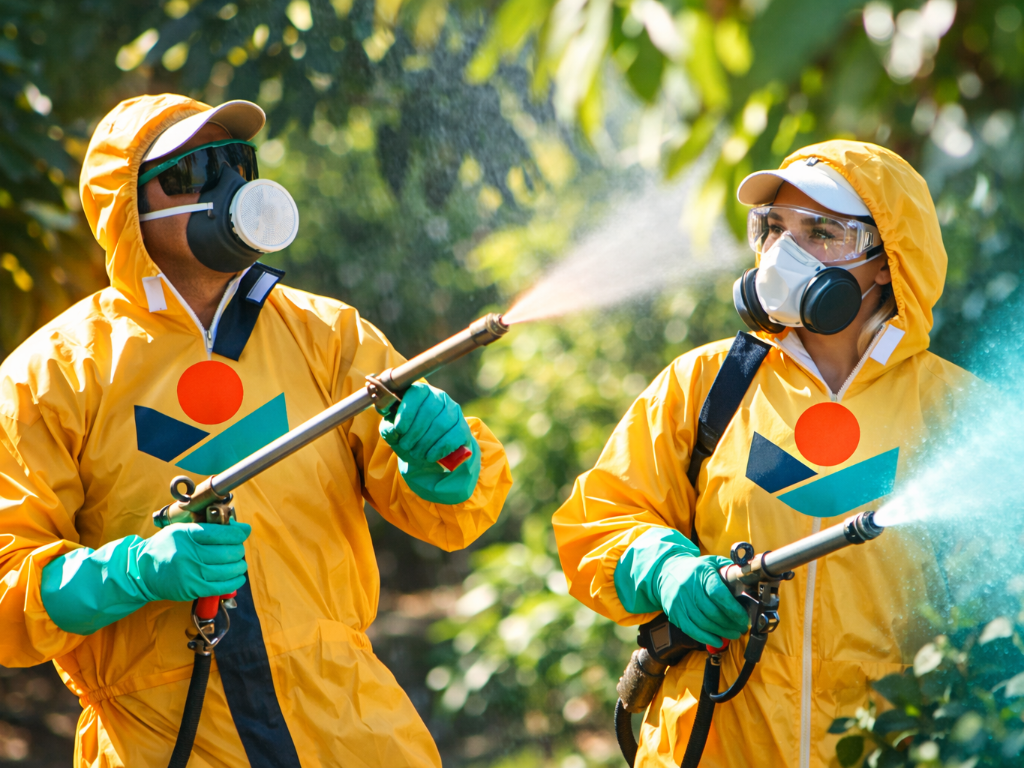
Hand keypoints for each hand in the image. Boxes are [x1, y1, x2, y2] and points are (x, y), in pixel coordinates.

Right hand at [129, 521, 250, 602]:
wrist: (142, 570)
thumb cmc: (166, 547)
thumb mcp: (182, 530)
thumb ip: (208, 528)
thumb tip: (240, 528)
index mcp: (187, 534)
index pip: (221, 533)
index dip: (238, 533)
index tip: (244, 532)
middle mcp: (189, 553)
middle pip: (227, 552)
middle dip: (239, 550)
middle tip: (238, 550)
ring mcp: (190, 572)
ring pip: (227, 570)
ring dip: (239, 566)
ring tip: (239, 564)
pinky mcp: (191, 588)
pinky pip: (220, 586)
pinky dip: (234, 582)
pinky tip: (238, 577)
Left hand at [380, 383, 471, 465]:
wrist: (431, 454)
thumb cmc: (410, 438)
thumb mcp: (394, 434)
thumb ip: (389, 429)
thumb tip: (392, 429)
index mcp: (420, 392)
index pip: (416, 393)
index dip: (407, 412)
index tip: (399, 429)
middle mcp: (439, 396)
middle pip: (429, 411)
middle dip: (415, 432)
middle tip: (406, 446)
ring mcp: (454, 411)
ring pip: (441, 424)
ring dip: (425, 442)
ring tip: (416, 454)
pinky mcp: (463, 427)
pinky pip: (453, 436)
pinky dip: (439, 449)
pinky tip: (430, 456)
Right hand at [657, 554, 749, 646]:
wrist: (666, 571)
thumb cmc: (695, 569)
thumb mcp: (712, 562)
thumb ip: (730, 570)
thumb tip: (749, 578)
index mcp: (701, 573)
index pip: (718, 594)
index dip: (733, 609)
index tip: (744, 618)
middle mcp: (689, 587)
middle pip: (712, 612)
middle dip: (730, 624)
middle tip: (742, 628)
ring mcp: (680, 601)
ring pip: (703, 623)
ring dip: (721, 632)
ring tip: (734, 634)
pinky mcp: (674, 612)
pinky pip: (691, 630)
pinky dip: (706, 638)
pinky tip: (718, 641)